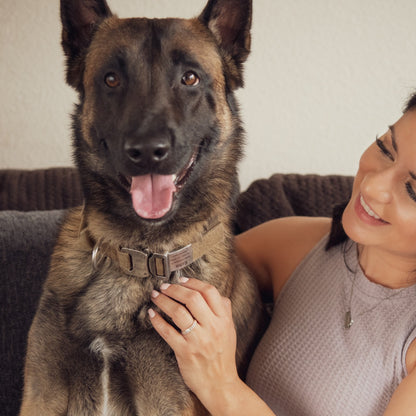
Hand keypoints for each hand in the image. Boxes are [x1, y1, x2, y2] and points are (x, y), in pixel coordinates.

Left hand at [148, 277, 239, 409]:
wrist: (220, 385)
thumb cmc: (223, 356)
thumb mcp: (230, 330)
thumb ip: (224, 311)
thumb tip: (217, 294)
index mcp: (223, 319)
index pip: (210, 292)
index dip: (193, 282)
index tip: (181, 279)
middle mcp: (212, 327)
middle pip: (192, 298)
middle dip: (175, 289)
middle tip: (164, 286)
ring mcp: (198, 340)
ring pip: (178, 312)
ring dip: (164, 301)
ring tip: (156, 296)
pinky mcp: (185, 352)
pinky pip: (168, 332)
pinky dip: (157, 321)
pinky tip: (152, 314)